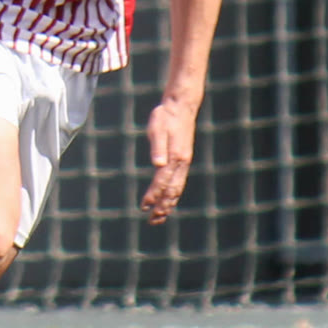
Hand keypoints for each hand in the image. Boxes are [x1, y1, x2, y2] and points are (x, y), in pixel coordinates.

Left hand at [140, 96, 197, 223]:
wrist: (181, 106)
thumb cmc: (166, 116)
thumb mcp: (157, 128)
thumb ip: (157, 146)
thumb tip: (157, 164)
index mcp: (175, 157)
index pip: (161, 182)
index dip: (152, 195)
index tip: (143, 207)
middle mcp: (182, 163)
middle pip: (172, 191)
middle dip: (162, 207)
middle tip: (152, 221)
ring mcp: (184, 162)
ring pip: (177, 189)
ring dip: (168, 204)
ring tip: (160, 217)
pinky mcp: (183, 160)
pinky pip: (179, 183)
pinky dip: (173, 195)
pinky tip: (168, 201)